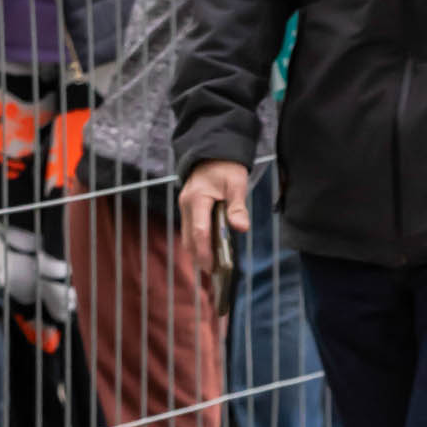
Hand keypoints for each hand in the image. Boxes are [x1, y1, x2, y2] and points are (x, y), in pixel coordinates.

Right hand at [178, 158, 249, 273]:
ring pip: (187, 237)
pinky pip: (190, 230)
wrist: (212, 152)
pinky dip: (198, 243)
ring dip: (198, 252)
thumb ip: (238, 207)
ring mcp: (185, 207)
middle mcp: (186, 204)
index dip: (205, 252)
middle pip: (189, 239)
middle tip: (215, 273)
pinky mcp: (188, 209)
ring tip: (213, 267)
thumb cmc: (226, 167)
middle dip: (200, 257)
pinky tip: (210, 252)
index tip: (213, 268)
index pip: (200, 231)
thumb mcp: (236, 184)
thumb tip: (241, 228)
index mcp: (198, 198)